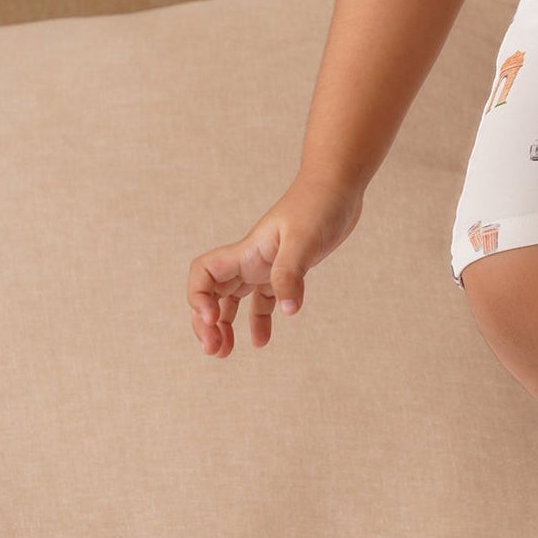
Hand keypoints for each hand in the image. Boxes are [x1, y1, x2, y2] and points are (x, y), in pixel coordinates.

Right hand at [187, 178, 364, 357]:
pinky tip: (262, 341)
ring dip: (225, 325)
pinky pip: (263, 300)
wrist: (339, 186)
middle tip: (215, 350)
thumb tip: (288, 310)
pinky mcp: (286, 269)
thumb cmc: (319, 204)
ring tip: (225, 352)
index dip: (198, 299)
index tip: (213, 319)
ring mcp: (266, 265)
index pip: (203, 275)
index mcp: (247, 252)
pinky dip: (259, 320)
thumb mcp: (304, 240)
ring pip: (233, 300)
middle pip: (212, 294)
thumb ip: (291, 274)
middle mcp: (250, 260)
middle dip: (206, 323)